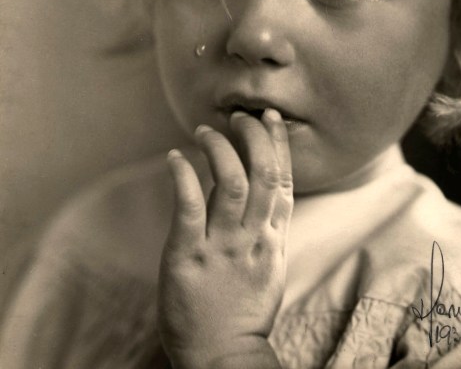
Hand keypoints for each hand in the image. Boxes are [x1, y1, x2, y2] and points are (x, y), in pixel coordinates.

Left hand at [158, 109, 292, 368]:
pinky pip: (189, 209)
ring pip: (232, 183)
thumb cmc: (243, 310)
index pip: (283, 181)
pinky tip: (176, 156)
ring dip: (220, 149)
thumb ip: (268, 229)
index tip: (272, 118)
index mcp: (272, 240)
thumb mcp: (268, 266)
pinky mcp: (188, 258)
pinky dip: (184, 177)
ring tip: (206, 130)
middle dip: (254, 137)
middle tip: (240, 116)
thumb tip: (263, 195)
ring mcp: (222, 247)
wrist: (223, 358)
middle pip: (264, 174)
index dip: (279, 145)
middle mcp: (253, 238)